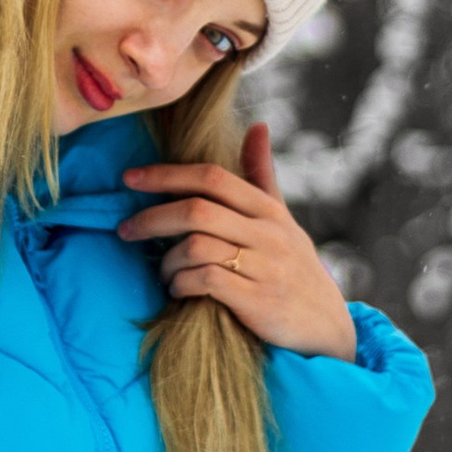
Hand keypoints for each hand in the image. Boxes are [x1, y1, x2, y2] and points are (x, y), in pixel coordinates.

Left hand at [119, 123, 356, 361]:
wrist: (325, 326)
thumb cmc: (295, 268)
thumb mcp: (283, 219)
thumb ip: (262, 175)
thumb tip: (257, 125)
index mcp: (268, 210)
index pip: (213, 177)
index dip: (166, 174)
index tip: (130, 178)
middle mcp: (268, 233)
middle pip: (197, 210)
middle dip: (152, 218)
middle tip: (125, 230)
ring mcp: (264, 267)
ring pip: (196, 247)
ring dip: (168, 261)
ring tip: (164, 272)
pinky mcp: (257, 301)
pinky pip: (206, 281)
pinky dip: (182, 284)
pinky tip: (179, 290)